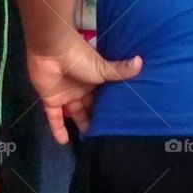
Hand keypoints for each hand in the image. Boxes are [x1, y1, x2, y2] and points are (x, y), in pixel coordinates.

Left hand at [27, 32, 141, 143]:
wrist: (51, 50)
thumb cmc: (79, 58)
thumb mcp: (102, 68)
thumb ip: (120, 70)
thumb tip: (141, 61)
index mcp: (95, 81)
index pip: (104, 99)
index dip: (110, 110)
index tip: (119, 124)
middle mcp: (81, 90)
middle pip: (90, 108)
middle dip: (97, 120)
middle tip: (106, 137)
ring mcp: (66, 95)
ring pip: (74, 114)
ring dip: (80, 126)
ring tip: (89, 143)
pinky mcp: (51, 100)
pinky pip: (54, 118)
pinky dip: (58, 130)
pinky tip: (64, 143)